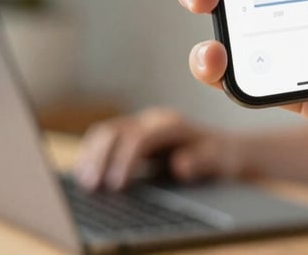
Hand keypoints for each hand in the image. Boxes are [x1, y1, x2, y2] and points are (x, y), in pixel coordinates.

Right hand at [74, 107, 241, 189]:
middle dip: (101, 157)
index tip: (117, 185)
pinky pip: (104, 141)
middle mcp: (153, 121)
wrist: (224, 148)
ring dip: (91, 156)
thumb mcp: (221, 160)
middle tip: (92, 186)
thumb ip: (203, 161)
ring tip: (84, 183)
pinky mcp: (131, 137)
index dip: (126, 159)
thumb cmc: (222, 156)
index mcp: (173, 125)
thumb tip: (180, 165)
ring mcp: (140, 127)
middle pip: (117, 130)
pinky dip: (90, 156)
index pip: (142, 137)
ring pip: (106, 133)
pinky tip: (84, 176)